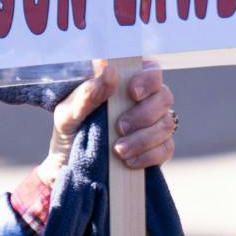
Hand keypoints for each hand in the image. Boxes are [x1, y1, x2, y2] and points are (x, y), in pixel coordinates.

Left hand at [39, 60, 175, 181]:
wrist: (69, 164)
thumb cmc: (70, 129)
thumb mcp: (69, 112)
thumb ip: (88, 93)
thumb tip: (109, 71)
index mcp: (126, 81)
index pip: (151, 70)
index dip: (147, 80)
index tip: (133, 93)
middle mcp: (146, 99)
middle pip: (164, 97)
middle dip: (144, 114)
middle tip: (120, 127)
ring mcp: (154, 124)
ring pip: (166, 124)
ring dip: (143, 138)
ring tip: (119, 150)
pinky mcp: (158, 148)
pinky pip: (166, 148)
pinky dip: (148, 156)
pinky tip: (130, 161)